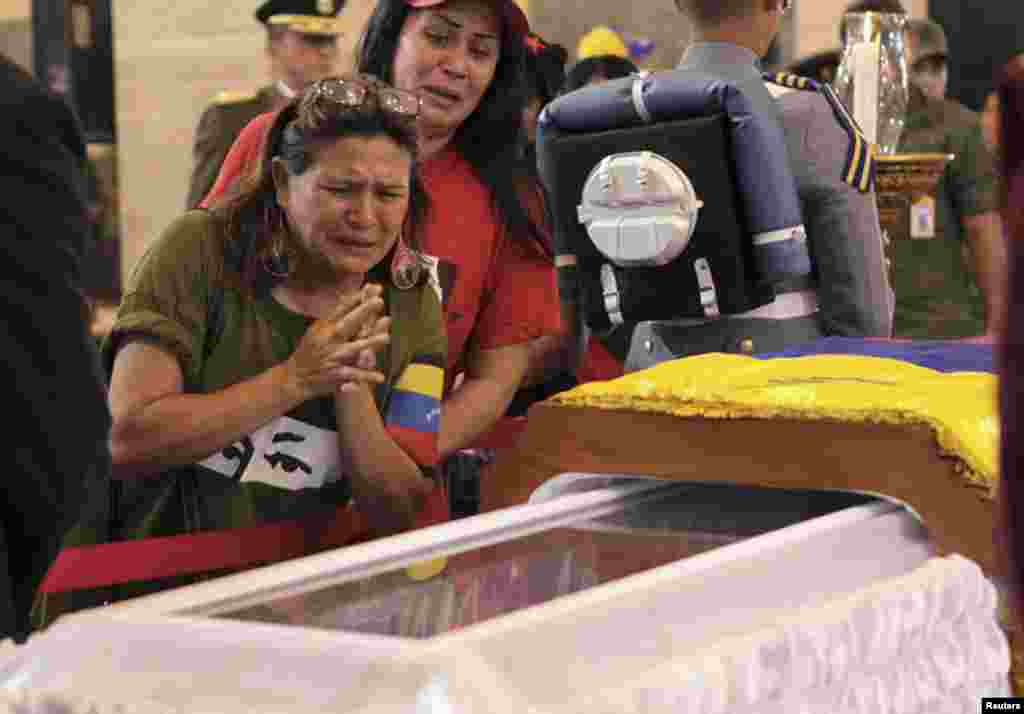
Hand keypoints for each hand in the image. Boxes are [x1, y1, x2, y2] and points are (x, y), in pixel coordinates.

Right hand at [284, 284, 390, 398]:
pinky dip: (366, 376)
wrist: (296, 376)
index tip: (373, 287)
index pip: (342, 309)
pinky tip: (380, 377)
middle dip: (363, 312)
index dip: (357, 298)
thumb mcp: (318, 329)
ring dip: (370, 343)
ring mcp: (333, 356)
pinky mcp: (336, 374)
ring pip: (354, 348)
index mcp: (326, 326)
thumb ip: (333, 316)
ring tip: (387, 338)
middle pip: (348, 323)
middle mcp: (330, 339)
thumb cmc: (310, 350)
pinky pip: (354, 375)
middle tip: (379, 301)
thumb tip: (350, 297)